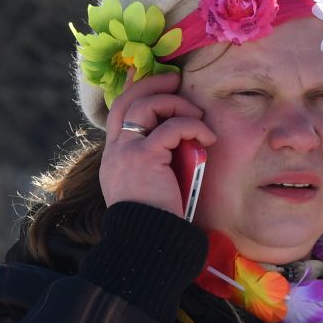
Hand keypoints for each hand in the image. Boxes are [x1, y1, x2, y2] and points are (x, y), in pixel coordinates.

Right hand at [100, 72, 217, 217]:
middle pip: (128, 99)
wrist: (148, 242)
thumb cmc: (157, 222)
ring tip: (198, 118)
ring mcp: (126, 151)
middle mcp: (116, 150)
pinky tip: (206, 138)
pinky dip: (192, 126)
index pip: (119, 113)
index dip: (135, 91)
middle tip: (176, 81)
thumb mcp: (153, 188)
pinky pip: (171, 127)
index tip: (153, 80)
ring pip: (147, 106)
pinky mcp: (145, 157)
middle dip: (152, 84)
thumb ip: (157, 166)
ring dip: (176, 105)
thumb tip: (184, 148)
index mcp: (115, 157)